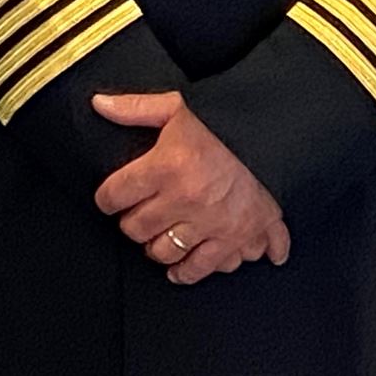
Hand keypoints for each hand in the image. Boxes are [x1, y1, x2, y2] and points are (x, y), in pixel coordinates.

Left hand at [92, 90, 292, 284]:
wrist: (277, 141)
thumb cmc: (223, 125)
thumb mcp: (176, 107)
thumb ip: (135, 108)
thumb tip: (98, 103)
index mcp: (166, 167)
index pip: (115, 195)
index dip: (107, 199)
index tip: (110, 200)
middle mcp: (187, 200)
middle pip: (136, 229)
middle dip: (131, 223)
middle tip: (136, 216)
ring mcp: (213, 223)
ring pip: (166, 253)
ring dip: (157, 248)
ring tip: (156, 238)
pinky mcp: (238, 238)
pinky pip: (206, 267)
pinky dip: (191, 271)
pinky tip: (181, 271)